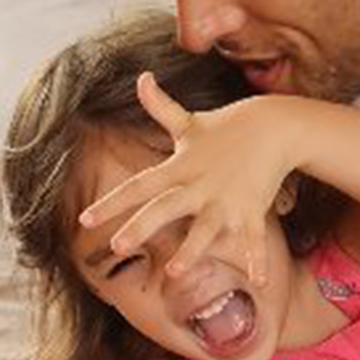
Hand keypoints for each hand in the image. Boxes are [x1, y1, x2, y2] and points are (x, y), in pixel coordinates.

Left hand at [79, 74, 295, 282]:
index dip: (111, 203)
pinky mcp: (252, 208)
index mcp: (179, 167)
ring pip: (205, 229)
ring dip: (192, 250)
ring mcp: (226, 199)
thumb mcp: (190, 121)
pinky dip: (257, 259)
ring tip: (175, 272)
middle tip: (118, 247)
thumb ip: (161, 106)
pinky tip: (259, 281)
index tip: (85, 220)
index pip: (138, 186)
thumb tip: (141, 77)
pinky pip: (254, 238)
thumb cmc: (228, 126)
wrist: (275, 125)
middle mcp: (199, 185)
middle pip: (165, 208)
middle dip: (142, 227)